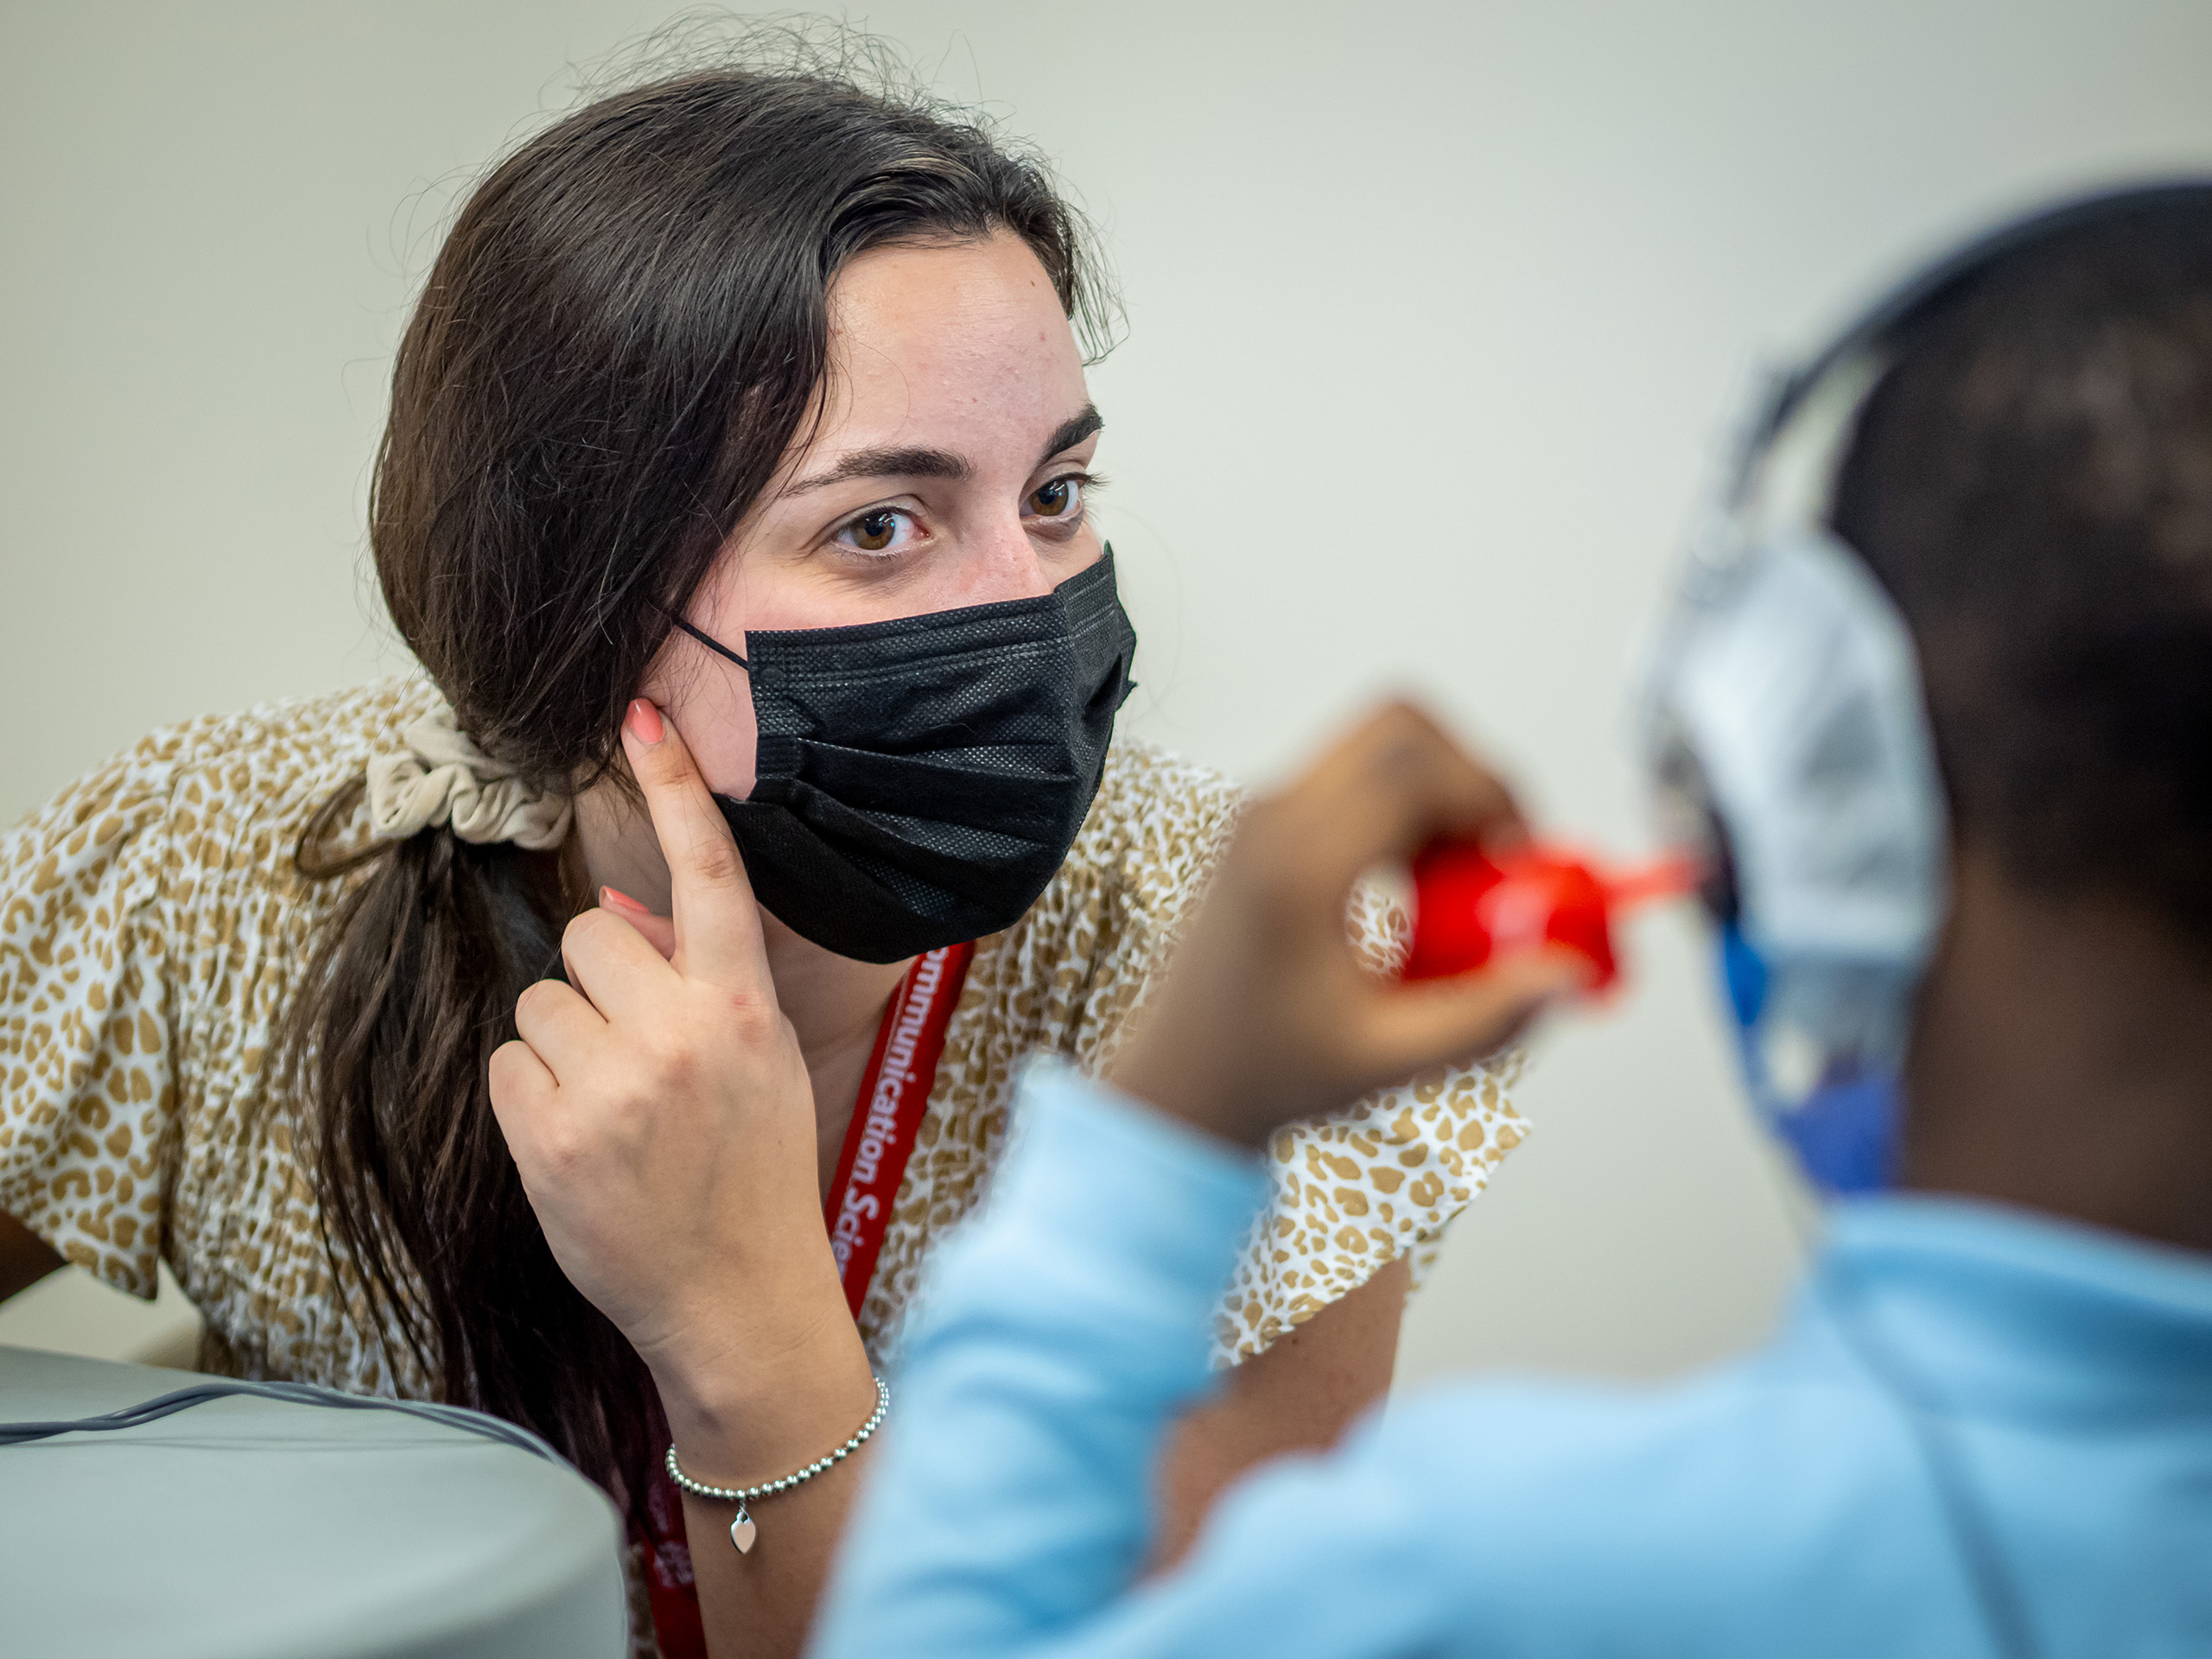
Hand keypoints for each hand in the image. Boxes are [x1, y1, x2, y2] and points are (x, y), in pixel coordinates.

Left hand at [488, 699, 844, 1387]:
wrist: (738, 1299)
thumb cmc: (752, 1174)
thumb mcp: (760, 1063)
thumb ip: (698, 981)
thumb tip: (615, 909)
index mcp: (743, 1006)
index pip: (709, 872)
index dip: (674, 785)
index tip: (637, 712)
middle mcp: (680, 1033)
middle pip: (589, 934)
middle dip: (598, 981)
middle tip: (632, 1051)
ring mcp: (611, 1085)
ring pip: (540, 999)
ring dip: (561, 1043)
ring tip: (610, 1109)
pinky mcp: (548, 1136)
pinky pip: (509, 1063)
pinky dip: (530, 1097)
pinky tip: (578, 1142)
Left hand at [1108, 701, 1588, 1148]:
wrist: (1179, 1076)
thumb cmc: (1265, 1069)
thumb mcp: (1385, 1059)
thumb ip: (1485, 1018)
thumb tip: (1570, 974)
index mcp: (1296, 870)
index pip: (1411, 770)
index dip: (1491, 796)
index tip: (1523, 857)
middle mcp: (1270, 822)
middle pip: (1397, 726)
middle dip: (1471, 775)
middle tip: (1499, 855)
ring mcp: (1261, 813)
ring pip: (1377, 740)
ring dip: (1438, 790)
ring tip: (1454, 881)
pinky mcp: (1264, 820)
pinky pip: (1353, 774)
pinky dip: (1404, 806)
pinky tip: (1414, 886)